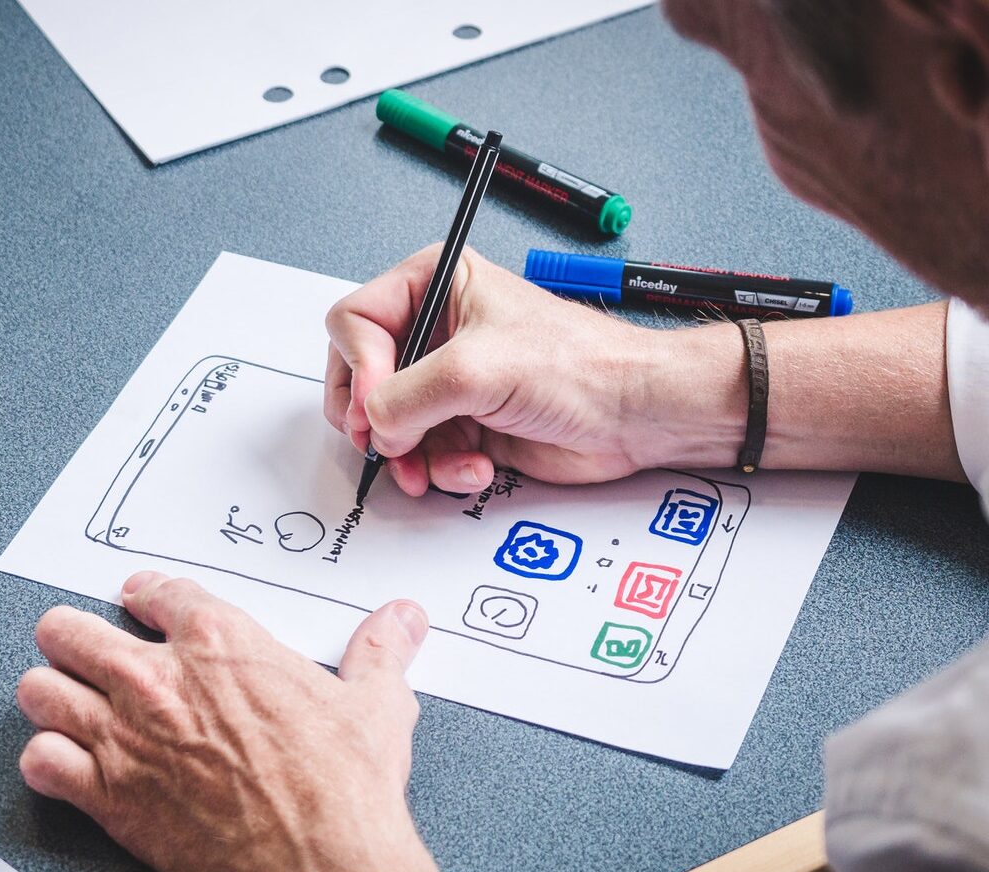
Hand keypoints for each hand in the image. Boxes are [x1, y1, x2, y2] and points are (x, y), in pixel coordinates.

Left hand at [16, 572, 441, 871]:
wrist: (323, 867)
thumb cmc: (345, 788)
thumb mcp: (375, 705)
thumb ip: (380, 653)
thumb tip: (402, 620)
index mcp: (220, 640)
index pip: (155, 591)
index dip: (144, 596)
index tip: (139, 603)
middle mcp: (158, 679)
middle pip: (70, 631)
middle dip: (74, 640)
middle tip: (87, 654)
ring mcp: (124, 736)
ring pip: (39, 690)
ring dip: (51, 696)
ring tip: (67, 706)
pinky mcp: (107, 796)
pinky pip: (39, 761)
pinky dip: (45, 764)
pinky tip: (65, 768)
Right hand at [325, 245, 747, 496]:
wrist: (633, 416)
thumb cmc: (579, 366)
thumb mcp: (476, 369)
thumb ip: (406, 397)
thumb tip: (372, 426)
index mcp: (436, 285)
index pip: (355, 321)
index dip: (359, 368)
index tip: (377, 406)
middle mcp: (437, 331)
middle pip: (363, 378)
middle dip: (375, 420)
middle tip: (385, 444)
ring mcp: (449, 382)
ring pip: (389, 426)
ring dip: (410, 456)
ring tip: (433, 466)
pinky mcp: (465, 425)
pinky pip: (423, 455)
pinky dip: (442, 470)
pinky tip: (476, 467)